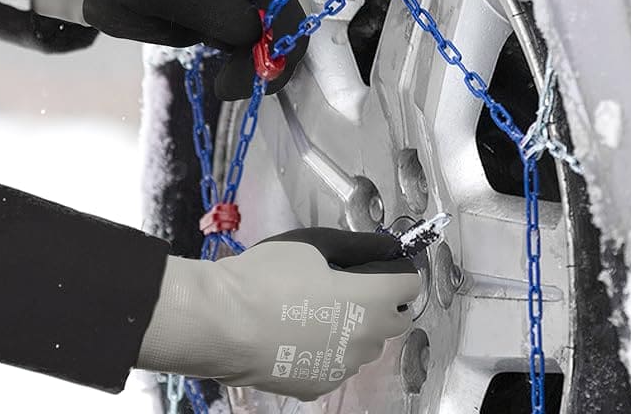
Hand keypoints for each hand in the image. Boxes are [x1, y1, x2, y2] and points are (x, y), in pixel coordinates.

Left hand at [33, 0, 308, 99]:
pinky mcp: (225, 27)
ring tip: (225, 89)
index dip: (287, 19)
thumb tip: (255, 32)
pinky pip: (251, 50)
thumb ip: (211, 6)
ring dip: (259, 67)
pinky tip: (225, 84)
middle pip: (285, 13)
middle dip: (276, 51)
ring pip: (270, 38)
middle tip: (245, 85)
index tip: (273, 57)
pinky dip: (246, 70)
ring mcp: (237, 3)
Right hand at [136, 228, 419, 399]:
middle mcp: (368, 339)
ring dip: (355, 330)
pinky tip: (298, 340)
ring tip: (315, 316)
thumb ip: (356, 247)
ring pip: (365, 346)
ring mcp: (344, 368)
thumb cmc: (266, 276)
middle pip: (396, 320)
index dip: (394, 270)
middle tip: (347, 289)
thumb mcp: (311, 243)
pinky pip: (336, 366)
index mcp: (372, 299)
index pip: (409, 283)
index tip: (374, 265)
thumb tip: (386, 247)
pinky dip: (328, 353)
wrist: (221, 323)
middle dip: (382, 303)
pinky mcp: (320, 386)